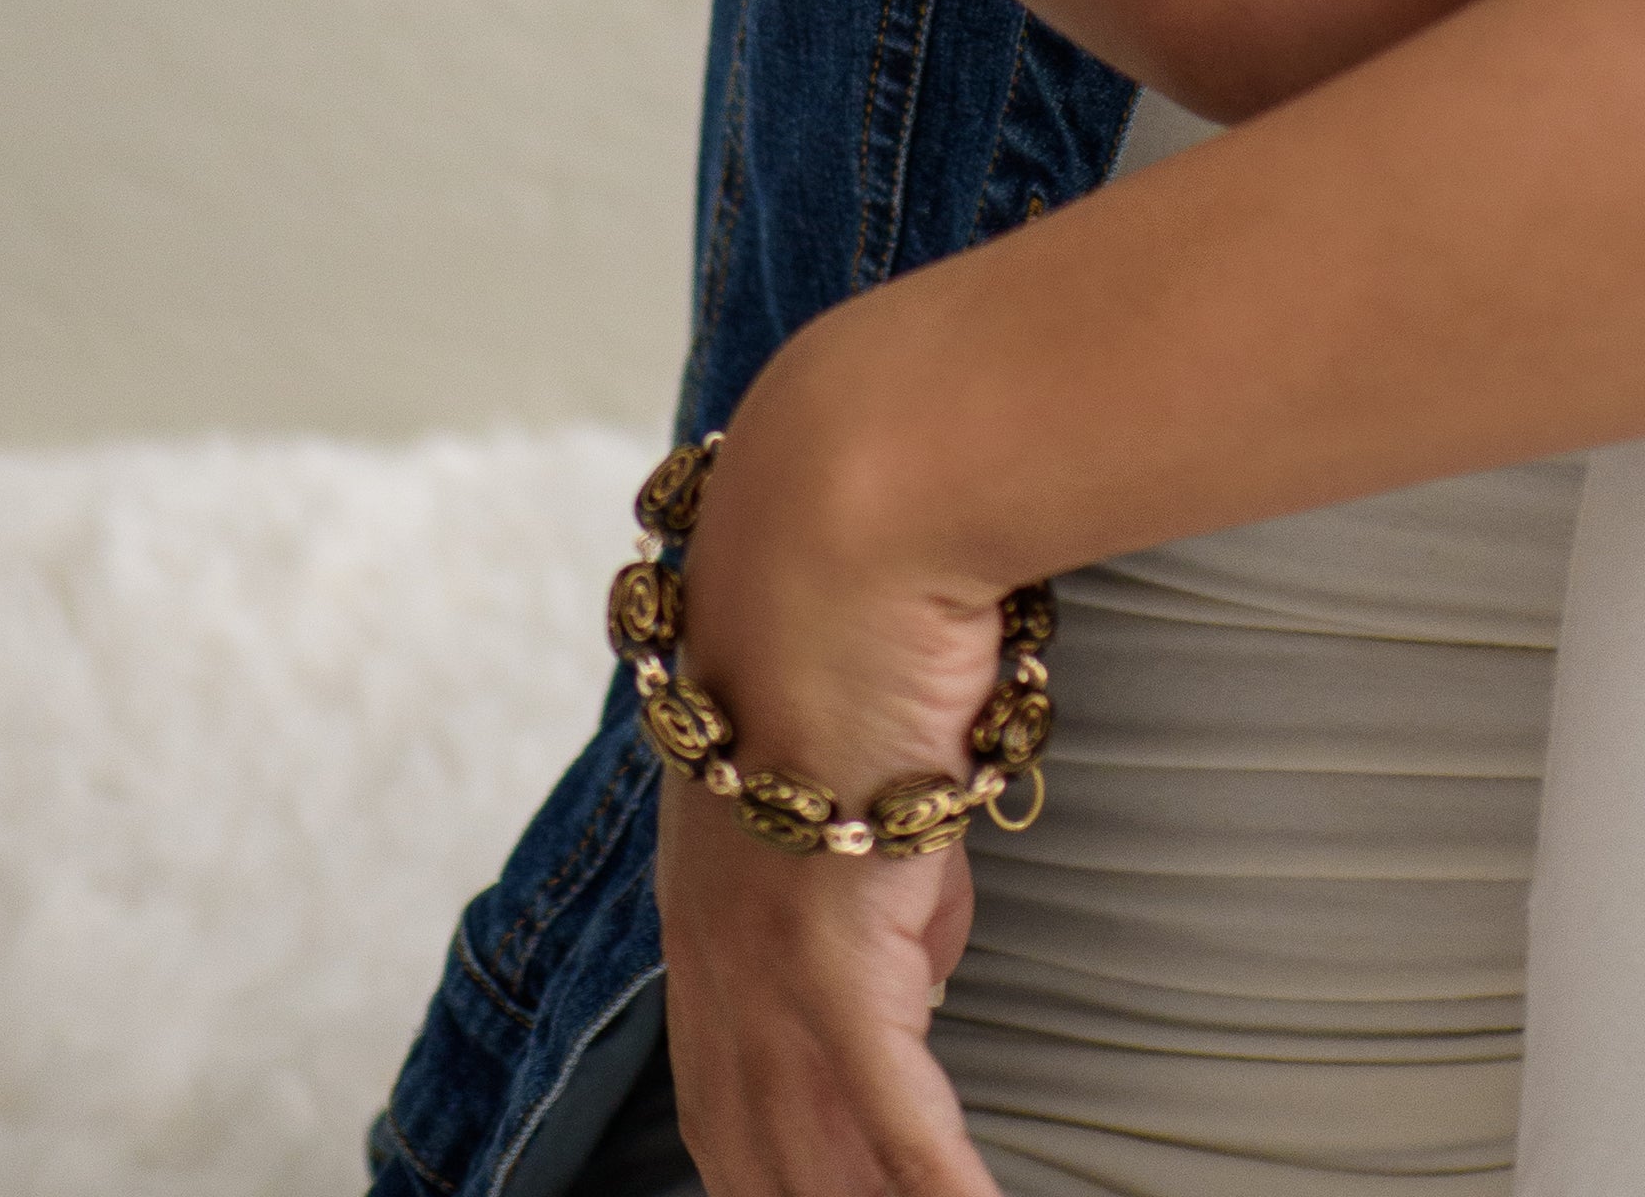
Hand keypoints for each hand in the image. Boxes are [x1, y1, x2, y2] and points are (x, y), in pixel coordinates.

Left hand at [650, 357, 1024, 1196]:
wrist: (849, 514)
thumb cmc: (874, 599)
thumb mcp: (883, 772)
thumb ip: (893, 875)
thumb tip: (922, 962)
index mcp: (714, 906)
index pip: (730, 1099)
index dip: (775, 1179)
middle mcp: (716, 947)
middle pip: (753, 1150)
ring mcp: (760, 948)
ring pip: (809, 1152)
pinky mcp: (826, 933)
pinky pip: (884, 1103)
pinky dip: (930, 1176)